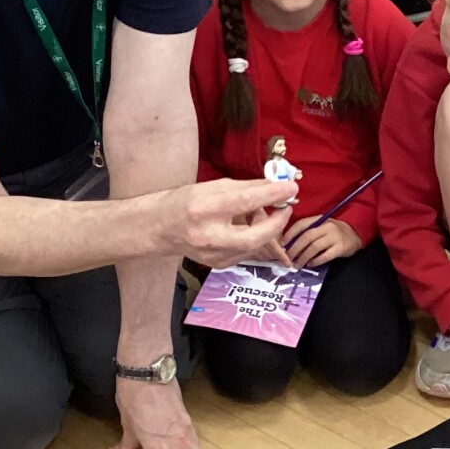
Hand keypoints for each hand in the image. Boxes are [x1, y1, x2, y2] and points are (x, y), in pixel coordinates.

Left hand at [110, 379, 210, 448]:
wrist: (148, 370)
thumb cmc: (134, 396)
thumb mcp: (126, 423)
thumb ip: (127, 443)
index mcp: (160, 448)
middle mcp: (179, 441)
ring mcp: (188, 428)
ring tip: (171, 448)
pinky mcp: (189, 417)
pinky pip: (194, 436)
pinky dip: (186, 440)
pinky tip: (170, 432)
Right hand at [151, 180, 294, 267]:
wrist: (159, 228)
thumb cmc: (185, 202)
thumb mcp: (213, 186)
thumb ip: (246, 187)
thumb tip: (275, 184)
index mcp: (205, 209)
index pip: (246, 201)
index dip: (272, 194)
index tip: (290, 187)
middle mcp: (209, 235)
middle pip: (255, 236)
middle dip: (276, 223)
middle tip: (285, 208)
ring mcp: (213, 254)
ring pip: (254, 245)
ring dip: (264, 228)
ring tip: (257, 213)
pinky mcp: (218, 264)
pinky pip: (246, 250)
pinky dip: (253, 237)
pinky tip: (245, 226)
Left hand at [285, 218, 359, 269]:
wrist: (355, 235)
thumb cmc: (334, 232)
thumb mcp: (321, 227)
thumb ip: (308, 232)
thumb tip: (289, 244)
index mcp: (319, 219)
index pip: (301, 224)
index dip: (289, 234)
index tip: (281, 244)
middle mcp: (326, 226)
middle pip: (306, 237)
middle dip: (294, 249)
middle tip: (288, 259)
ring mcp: (334, 237)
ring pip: (315, 247)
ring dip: (303, 257)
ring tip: (297, 265)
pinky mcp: (341, 248)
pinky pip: (326, 256)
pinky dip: (316, 261)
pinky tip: (311, 264)